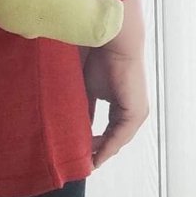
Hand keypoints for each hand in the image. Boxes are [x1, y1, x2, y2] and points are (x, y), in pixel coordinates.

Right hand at [83, 0, 148, 168]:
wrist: (108, 35)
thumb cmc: (91, 47)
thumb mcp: (78, 81)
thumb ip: (75, 100)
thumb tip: (61, 117)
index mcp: (112, 95)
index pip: (99, 123)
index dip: (85, 137)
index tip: (70, 147)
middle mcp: (124, 104)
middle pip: (108, 133)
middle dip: (91, 147)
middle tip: (73, 158)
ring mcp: (132, 109)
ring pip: (114, 137)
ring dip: (99, 150)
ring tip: (82, 161)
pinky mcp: (135, 111)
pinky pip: (119, 136)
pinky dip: (107, 148)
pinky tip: (94, 156)